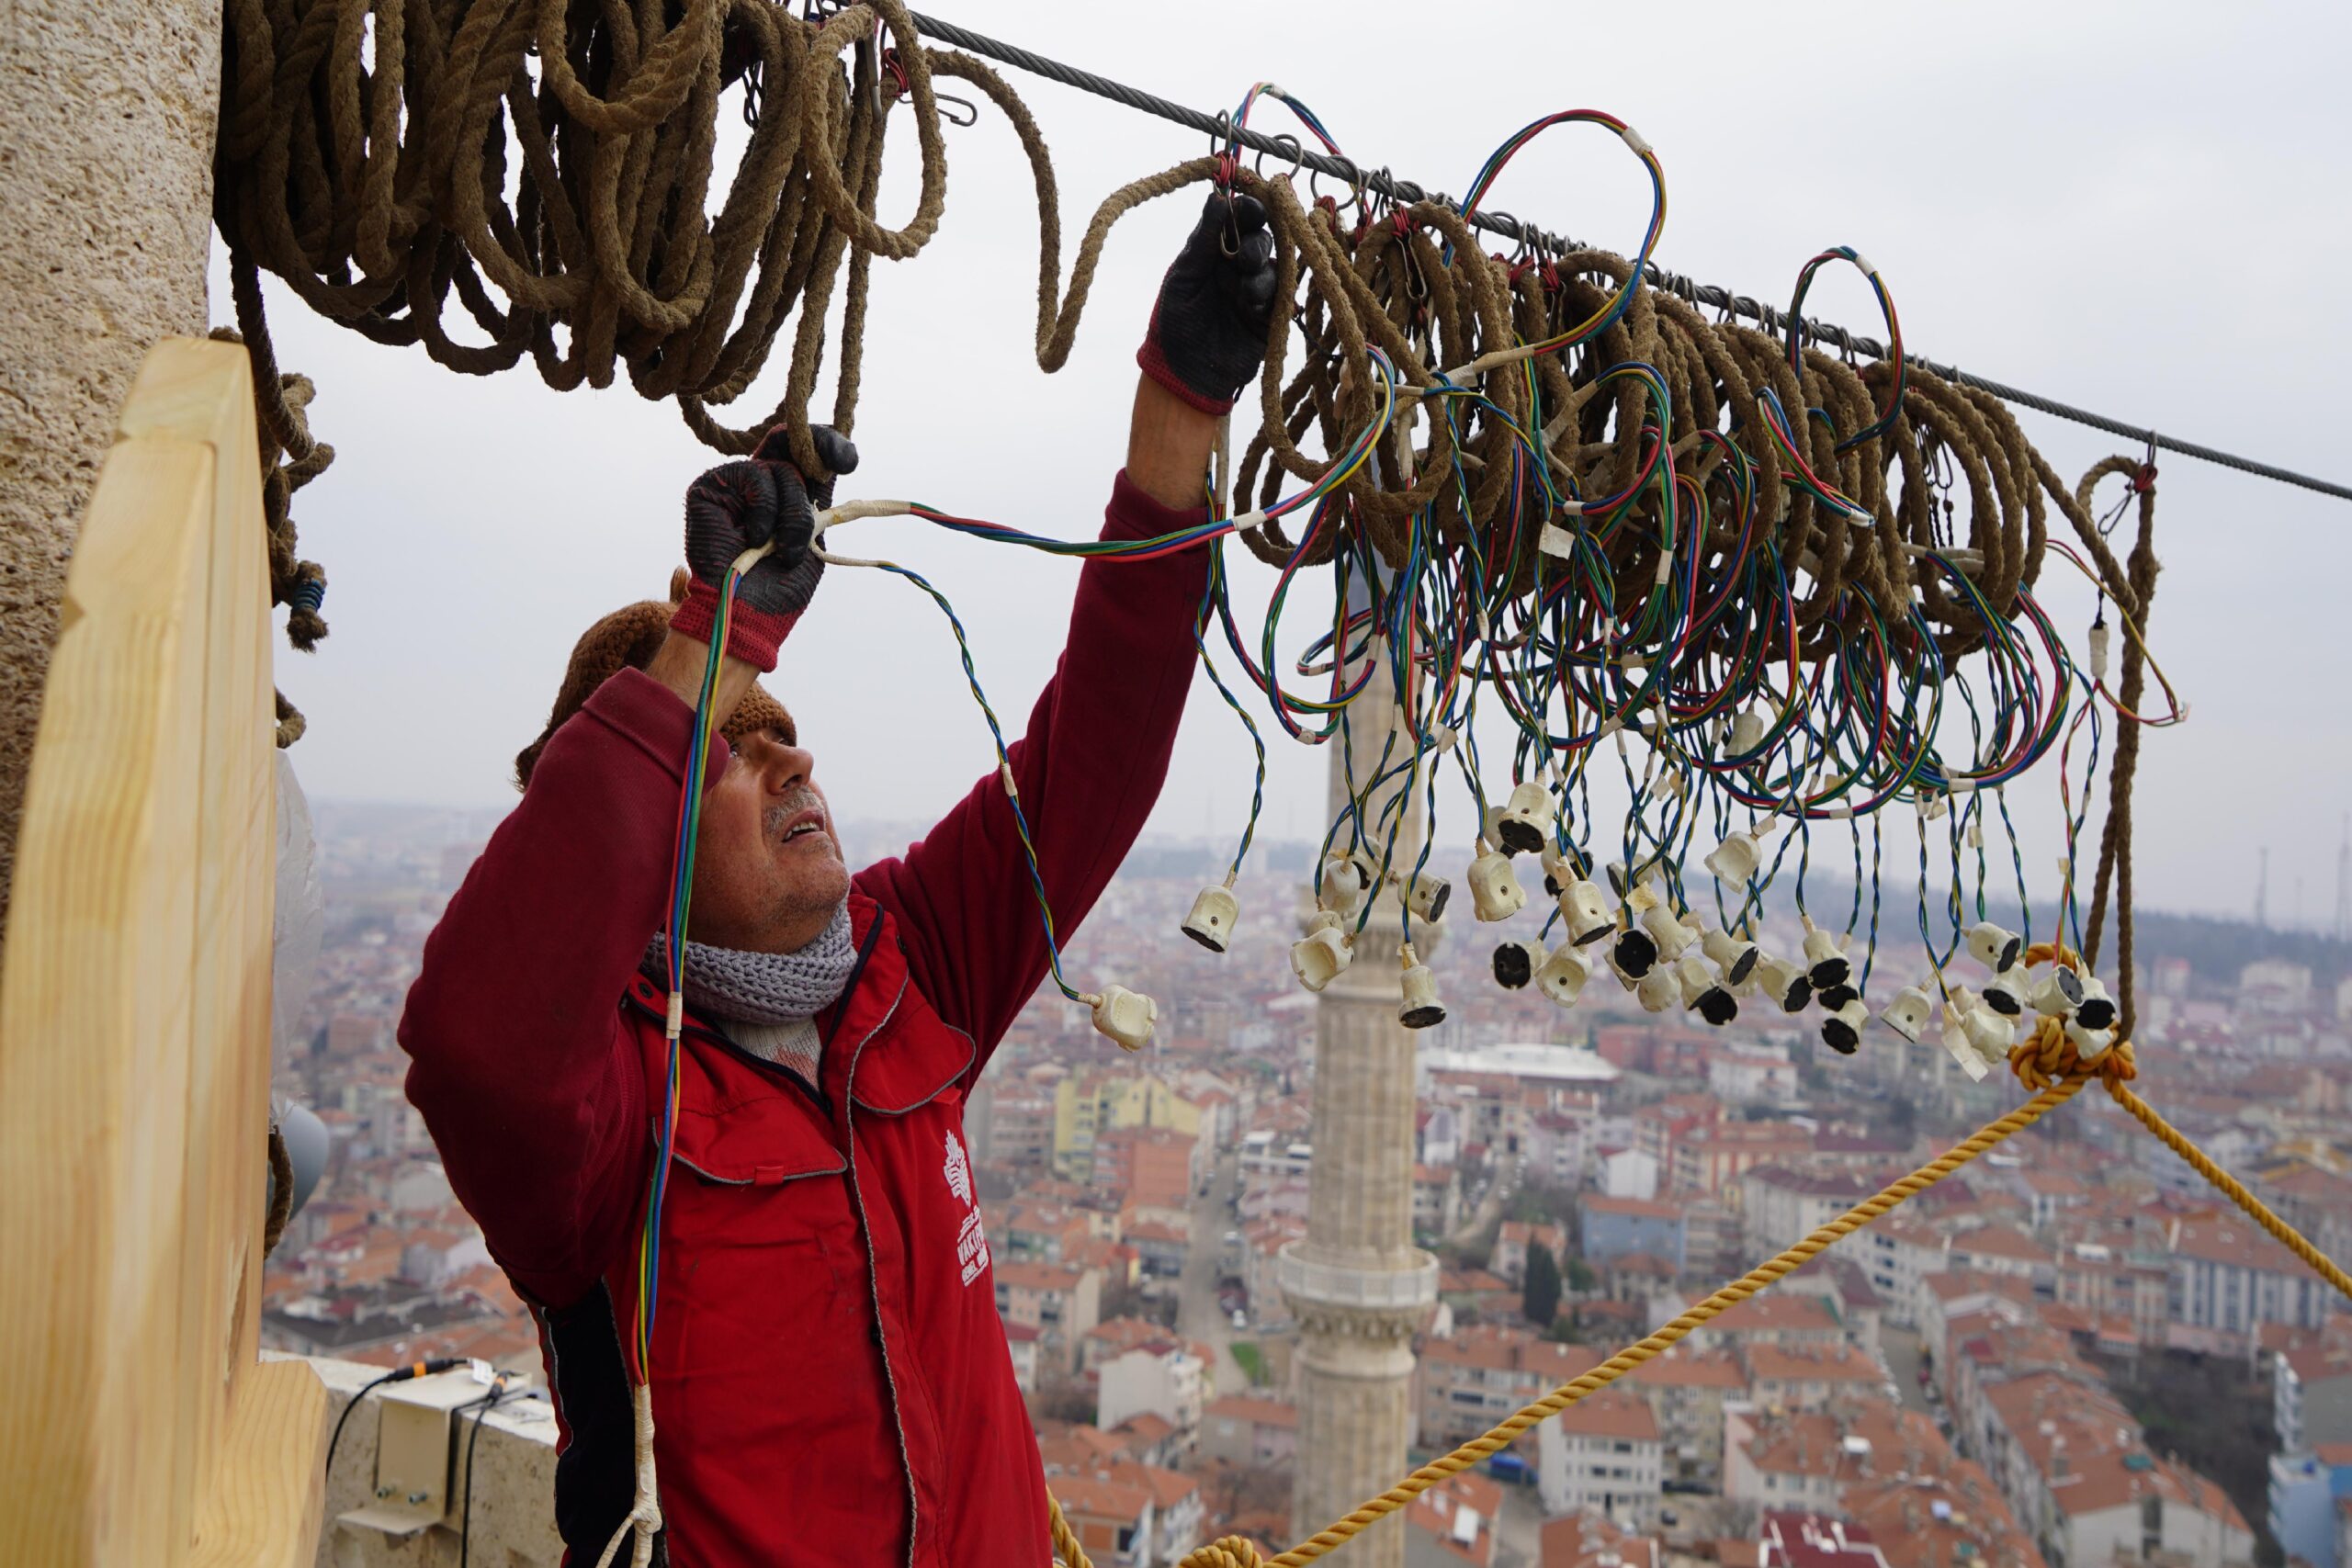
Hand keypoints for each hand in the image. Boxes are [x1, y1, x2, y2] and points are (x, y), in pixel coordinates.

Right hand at [670, 425, 858, 671]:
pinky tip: (755, 538)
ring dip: (793, 512)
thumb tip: (838, 460)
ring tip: (784, 549)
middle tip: (840, 461)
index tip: (848, 460)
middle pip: (788, 441)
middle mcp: (759, 484)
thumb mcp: (812, 539)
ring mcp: (733, 484)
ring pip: (780, 469)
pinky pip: (752, 475)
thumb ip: (818, 500)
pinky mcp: (709, 487)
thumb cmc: (779, 588)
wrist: (749, 615)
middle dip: (819, 447)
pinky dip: (765, 509)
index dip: (828, 445)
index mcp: (786, 496)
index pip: (805, 456)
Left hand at [1136, 189, 1277, 414]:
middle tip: (1245, 260)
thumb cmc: (1175, 322)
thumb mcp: (1185, 274)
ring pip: (1274, 268)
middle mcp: (1239, 266)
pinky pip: (1282, 299)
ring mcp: (1256, 290)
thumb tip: (1217, 197)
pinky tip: (1256, 306)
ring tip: (1246, 294)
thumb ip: (1203, 238)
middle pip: (1263, 239)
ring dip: (1263, 276)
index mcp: (1216, 250)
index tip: (1250, 208)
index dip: (1249, 209)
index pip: (1240, 219)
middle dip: (1258, 245)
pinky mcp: (1269, 317)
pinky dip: (1273, 299)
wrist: (1183, 373)